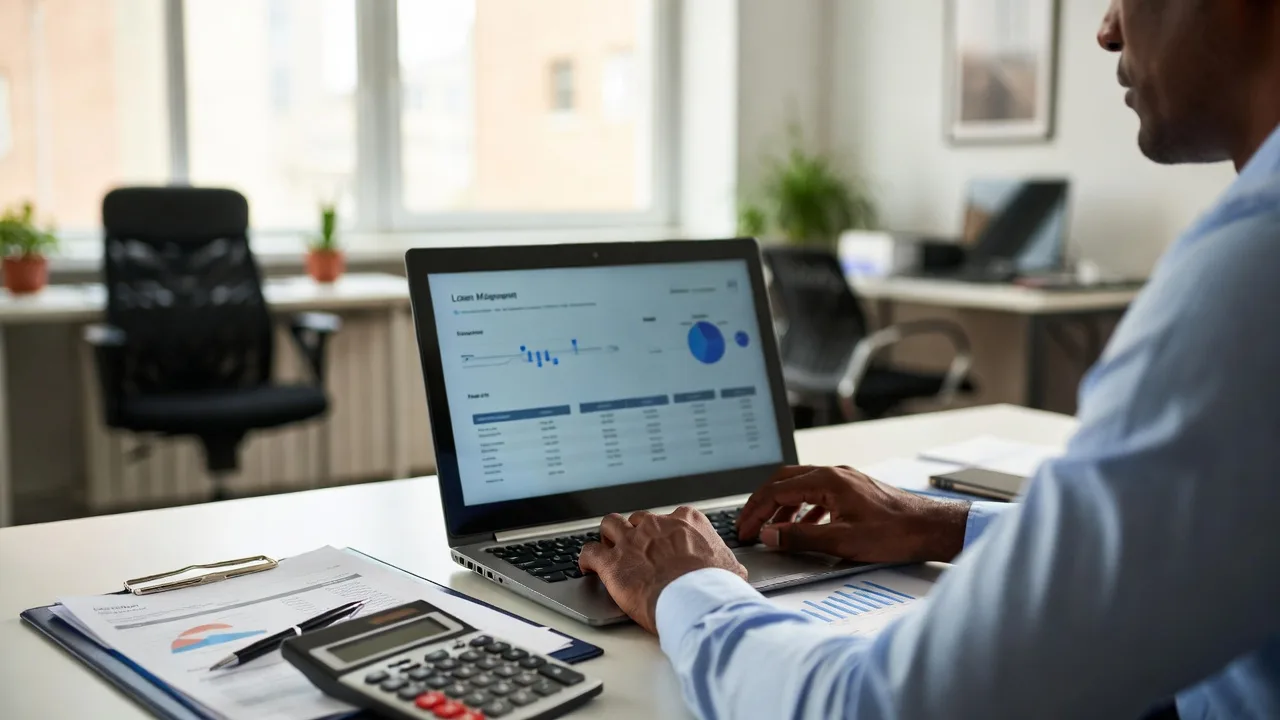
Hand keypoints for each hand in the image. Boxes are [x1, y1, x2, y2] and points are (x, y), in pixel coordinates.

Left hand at [579, 508, 746, 632]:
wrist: (695, 599)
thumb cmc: (714, 585)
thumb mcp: (730, 567)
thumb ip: (726, 563)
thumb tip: (734, 571)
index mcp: (686, 521)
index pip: (672, 518)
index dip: (666, 533)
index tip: (666, 543)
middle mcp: (656, 524)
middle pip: (639, 519)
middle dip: (636, 532)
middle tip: (637, 549)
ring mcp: (631, 540)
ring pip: (610, 524)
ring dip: (608, 536)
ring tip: (608, 547)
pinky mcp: (612, 562)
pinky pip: (589, 552)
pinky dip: (586, 559)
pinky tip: (587, 567)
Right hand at [736, 465, 969, 562]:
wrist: (931, 528)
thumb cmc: (894, 533)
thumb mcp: (842, 541)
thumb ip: (800, 537)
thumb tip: (769, 535)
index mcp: (828, 480)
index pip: (777, 490)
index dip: (755, 510)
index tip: (744, 529)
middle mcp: (835, 474)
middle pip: (784, 481)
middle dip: (762, 503)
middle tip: (748, 524)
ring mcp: (845, 480)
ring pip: (801, 486)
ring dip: (781, 507)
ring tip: (771, 529)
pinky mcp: (854, 490)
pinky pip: (818, 494)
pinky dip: (802, 509)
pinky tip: (802, 527)